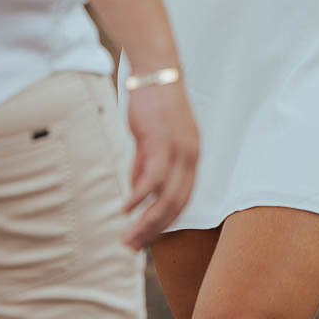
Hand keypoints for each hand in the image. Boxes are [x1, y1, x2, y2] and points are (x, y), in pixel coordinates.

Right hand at [121, 81, 199, 250]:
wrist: (156, 72)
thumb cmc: (153, 104)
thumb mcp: (152, 140)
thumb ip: (146, 165)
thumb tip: (138, 193)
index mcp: (192, 157)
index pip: (183, 200)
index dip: (166, 222)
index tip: (147, 238)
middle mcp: (191, 157)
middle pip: (177, 205)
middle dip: (155, 230)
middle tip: (134, 247)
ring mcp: (179, 150)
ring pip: (166, 197)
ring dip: (146, 222)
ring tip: (128, 238)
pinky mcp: (162, 141)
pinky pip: (152, 178)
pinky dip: (139, 197)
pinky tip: (126, 209)